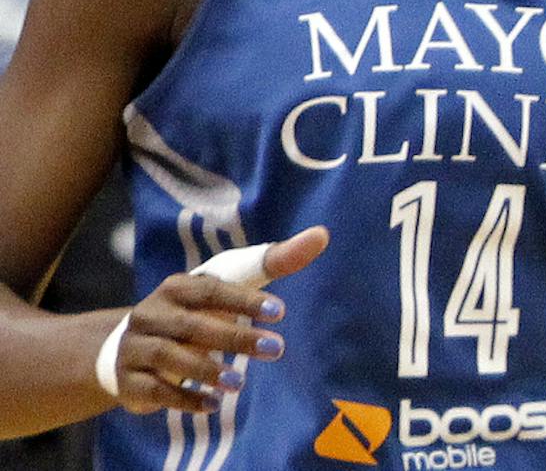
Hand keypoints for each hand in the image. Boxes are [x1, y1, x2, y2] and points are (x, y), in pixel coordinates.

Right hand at [110, 227, 326, 415]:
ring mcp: (136, 348)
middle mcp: (151, 314)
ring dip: (206, 370)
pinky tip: (214, 404)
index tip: (282, 312)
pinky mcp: (129, 381)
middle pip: (194, 325)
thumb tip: (322, 235)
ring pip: (171, 358)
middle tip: (276, 349)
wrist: (129, 349)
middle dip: (235, 338)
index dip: (245, 300)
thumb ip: (273, 262)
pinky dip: (185, 398)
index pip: (212, 289)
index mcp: (177, 287)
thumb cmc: (197, 310)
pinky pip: (156, 390)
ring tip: (239, 382)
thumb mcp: (229, 285)